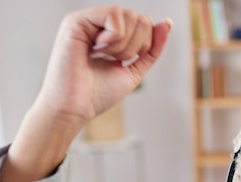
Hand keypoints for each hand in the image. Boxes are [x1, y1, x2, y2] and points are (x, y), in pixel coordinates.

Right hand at [1, 7, 170, 181]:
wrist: (74, 109)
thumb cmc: (97, 94)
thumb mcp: (134, 71)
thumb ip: (152, 49)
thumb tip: (167, 23)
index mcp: (112, 34)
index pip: (145, 23)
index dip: (145, 45)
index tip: (124, 62)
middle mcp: (100, 24)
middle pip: (140, 18)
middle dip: (136, 46)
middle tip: (113, 61)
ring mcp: (88, 20)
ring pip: (129, 14)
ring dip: (124, 45)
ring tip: (103, 57)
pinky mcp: (77, 21)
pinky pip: (114, 14)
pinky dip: (114, 38)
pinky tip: (97, 50)